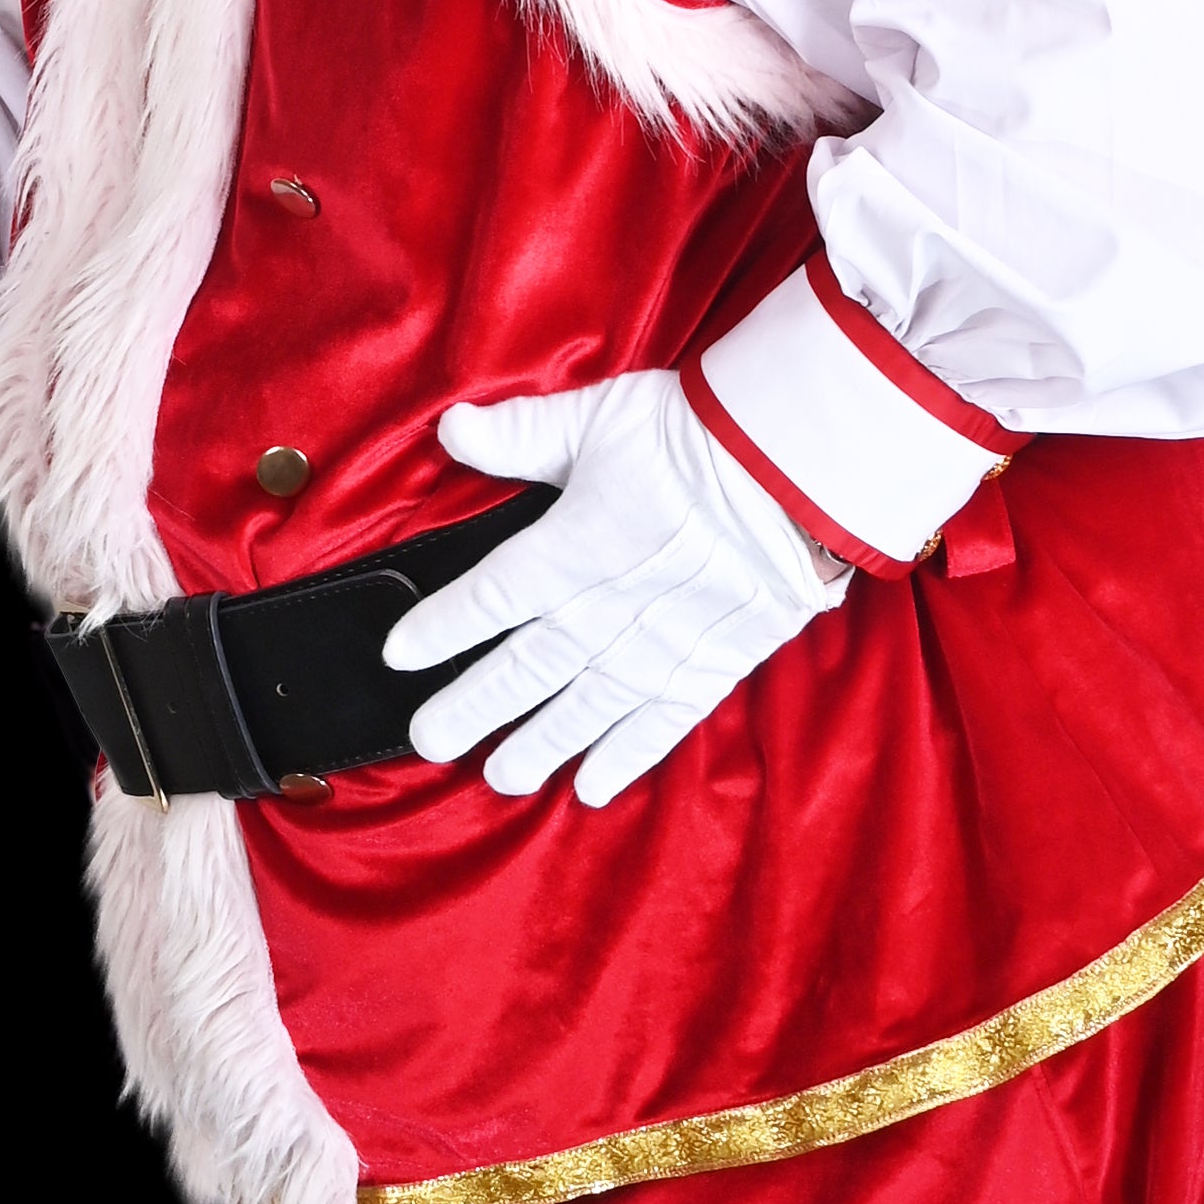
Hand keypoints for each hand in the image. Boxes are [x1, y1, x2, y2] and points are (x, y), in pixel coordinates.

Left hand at [380, 378, 849, 804]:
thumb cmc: (698, 432)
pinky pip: (661, 722)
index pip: (489, 597)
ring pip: (585, 707)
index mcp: (572, 547)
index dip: (441, 627)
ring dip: (540, 744)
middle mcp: (607, 608)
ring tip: (502, 776)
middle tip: (431, 739)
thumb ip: (523, 434)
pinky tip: (593, 786)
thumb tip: (452, 429)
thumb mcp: (600, 417)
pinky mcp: (713, 662)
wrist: (804, 467)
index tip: (398, 654)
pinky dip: (626, 755)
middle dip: (473, 706)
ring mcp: (661, 643)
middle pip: (525, 668)